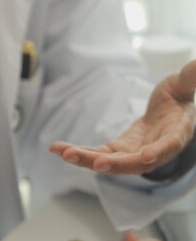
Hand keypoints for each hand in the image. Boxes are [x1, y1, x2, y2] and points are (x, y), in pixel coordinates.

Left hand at [50, 60, 195, 174]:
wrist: (169, 114)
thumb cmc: (179, 97)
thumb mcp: (184, 83)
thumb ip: (191, 76)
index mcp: (176, 134)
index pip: (169, 145)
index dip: (158, 151)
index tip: (147, 156)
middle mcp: (154, 151)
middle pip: (134, 162)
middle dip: (114, 163)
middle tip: (95, 163)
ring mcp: (134, 154)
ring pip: (110, 161)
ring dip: (87, 159)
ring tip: (63, 152)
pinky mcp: (118, 151)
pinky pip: (97, 154)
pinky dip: (79, 152)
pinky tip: (58, 148)